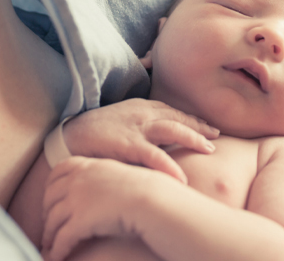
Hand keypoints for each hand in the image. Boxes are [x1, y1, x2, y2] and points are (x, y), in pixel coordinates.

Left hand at [41, 157, 171, 260]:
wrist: (153, 199)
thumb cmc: (147, 190)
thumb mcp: (121, 174)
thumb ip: (106, 177)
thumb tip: (106, 187)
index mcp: (89, 166)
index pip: (59, 171)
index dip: (50, 185)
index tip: (49, 197)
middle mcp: (78, 180)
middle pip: (50, 196)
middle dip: (46, 212)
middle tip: (48, 224)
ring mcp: (76, 200)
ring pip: (52, 220)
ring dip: (49, 234)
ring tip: (49, 244)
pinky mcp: (80, 221)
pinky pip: (62, 238)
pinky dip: (57, 249)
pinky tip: (58, 256)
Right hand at [62, 98, 218, 182]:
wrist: (67, 136)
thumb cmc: (94, 131)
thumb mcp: (121, 121)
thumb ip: (141, 125)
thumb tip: (160, 139)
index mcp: (140, 107)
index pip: (172, 111)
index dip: (192, 119)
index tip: (208, 127)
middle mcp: (141, 113)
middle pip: (177, 117)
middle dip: (198, 126)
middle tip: (216, 136)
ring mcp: (135, 128)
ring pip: (172, 130)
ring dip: (193, 138)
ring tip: (209, 149)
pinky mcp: (126, 144)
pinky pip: (153, 155)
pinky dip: (169, 165)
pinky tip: (182, 176)